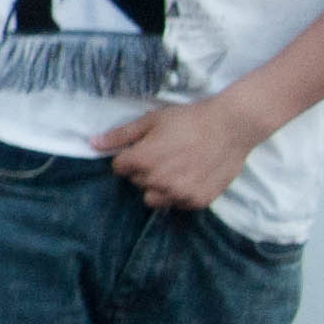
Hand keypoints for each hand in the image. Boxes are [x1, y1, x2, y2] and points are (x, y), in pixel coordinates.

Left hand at [96, 94, 266, 214]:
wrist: (231, 127)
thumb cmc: (188, 120)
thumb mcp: (151, 121)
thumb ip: (120, 136)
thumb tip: (92, 144)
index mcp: (142, 161)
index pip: (119, 168)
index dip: (130, 156)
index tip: (145, 147)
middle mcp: (158, 182)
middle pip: (136, 182)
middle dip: (144, 170)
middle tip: (166, 153)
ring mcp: (179, 194)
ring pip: (154, 198)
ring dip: (159, 187)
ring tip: (176, 168)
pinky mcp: (197, 201)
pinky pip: (177, 204)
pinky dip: (180, 194)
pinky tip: (192, 176)